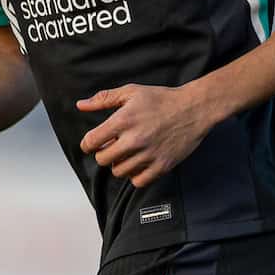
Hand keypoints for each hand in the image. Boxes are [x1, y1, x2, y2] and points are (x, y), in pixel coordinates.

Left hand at [77, 83, 213, 188]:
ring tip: (127, 153)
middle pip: (103, 160)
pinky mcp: (162, 166)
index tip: (92, 142)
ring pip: (119, 172)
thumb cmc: (161, 99)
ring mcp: (149, 155)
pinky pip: (138, 181)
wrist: (193, 108)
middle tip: (112, 146)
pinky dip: (135, 175)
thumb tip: (80, 105)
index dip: (87, 143)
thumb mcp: (131, 92)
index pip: (91, 142)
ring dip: (119, 164)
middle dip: (103, 153)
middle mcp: (134, 140)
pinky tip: (138, 162)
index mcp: (123, 120)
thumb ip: (103, 99)